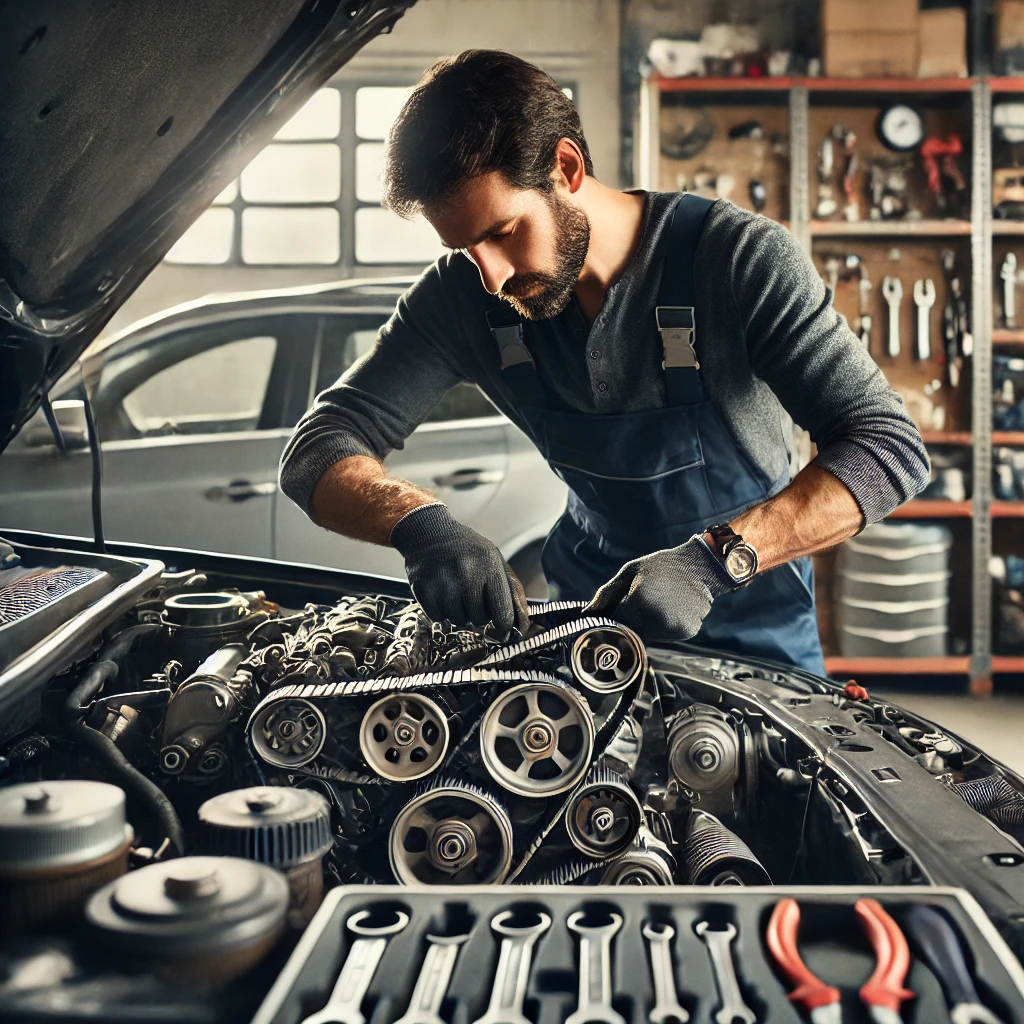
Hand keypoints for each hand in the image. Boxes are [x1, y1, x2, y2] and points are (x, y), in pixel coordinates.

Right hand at [391, 503, 529, 637]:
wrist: (429, 532)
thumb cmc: (467, 549)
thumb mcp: (494, 560)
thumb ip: (510, 590)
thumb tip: (520, 624)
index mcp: (489, 566)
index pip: (502, 612)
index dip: (504, 626)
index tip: (502, 630)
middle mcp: (466, 574)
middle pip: (479, 619)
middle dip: (478, 614)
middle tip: (472, 598)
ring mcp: (443, 582)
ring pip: (458, 620)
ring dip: (459, 613)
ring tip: (456, 592)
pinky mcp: (423, 589)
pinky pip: (438, 618)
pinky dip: (441, 611)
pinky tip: (442, 593)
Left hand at [585, 535, 732, 639]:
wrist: (702, 566)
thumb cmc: (661, 566)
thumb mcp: (629, 573)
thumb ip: (606, 595)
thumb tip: (586, 616)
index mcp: (639, 603)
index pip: (613, 627)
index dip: (607, 626)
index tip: (606, 621)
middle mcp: (656, 620)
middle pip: (630, 635)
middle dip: (626, 625)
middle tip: (633, 607)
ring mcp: (673, 629)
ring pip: (647, 636)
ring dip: (645, 625)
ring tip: (655, 603)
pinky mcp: (686, 633)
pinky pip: (664, 634)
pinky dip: (662, 625)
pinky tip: (670, 607)